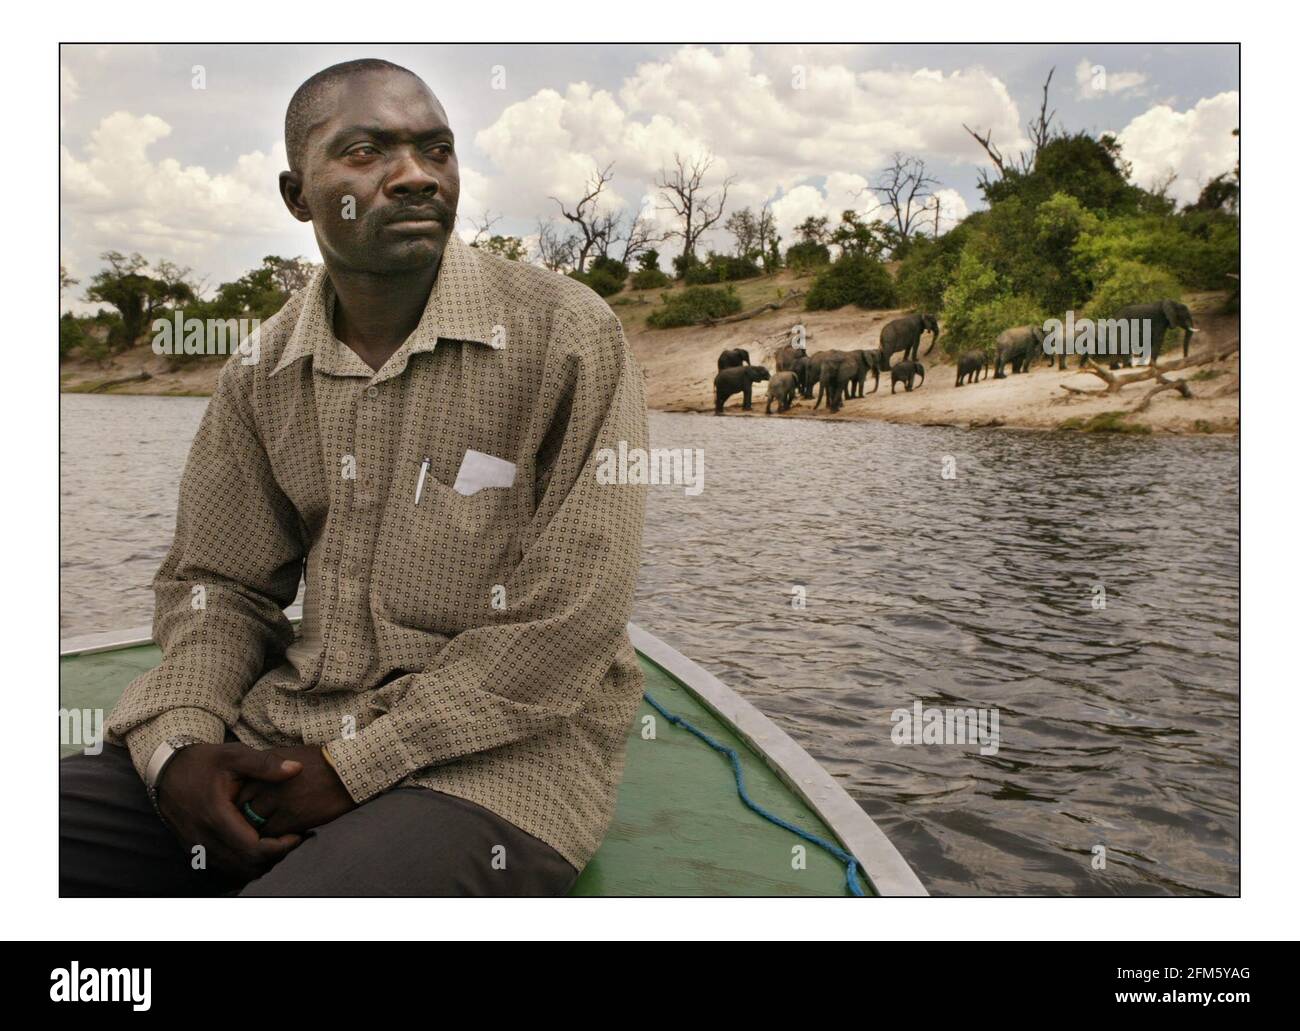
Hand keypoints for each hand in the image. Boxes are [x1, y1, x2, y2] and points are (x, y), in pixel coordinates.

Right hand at [157, 742, 304, 880]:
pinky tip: (256, 843)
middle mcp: (204, 838)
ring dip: (260, 862)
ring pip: (236, 870)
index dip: (280, 847)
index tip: (297, 834)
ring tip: (277, 841)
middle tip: (291, 838)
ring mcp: (197, 847)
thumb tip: (297, 769)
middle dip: (274, 856)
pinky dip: (244, 862)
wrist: (167, 770)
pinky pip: (224, 866)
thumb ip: (265, 765)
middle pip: (247, 865)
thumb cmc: (204, 761)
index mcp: (216, 816)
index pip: (253, 849)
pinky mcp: (194, 849)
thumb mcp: (234, 755)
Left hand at [235, 744, 356, 837]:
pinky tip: (282, 836)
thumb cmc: (322, 760)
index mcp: (264, 770)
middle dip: (245, 820)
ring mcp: (278, 803)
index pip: (238, 793)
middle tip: (251, 827)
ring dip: (258, 832)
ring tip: (264, 835)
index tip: (246, 810)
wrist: (347, 769)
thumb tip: (255, 779)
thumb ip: (268, 768)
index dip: (240, 804)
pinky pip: (272, 836)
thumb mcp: (290, 755)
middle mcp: (266, 786)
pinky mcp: (292, 819)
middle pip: (243, 811)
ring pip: (255, 827)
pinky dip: (274, 839)